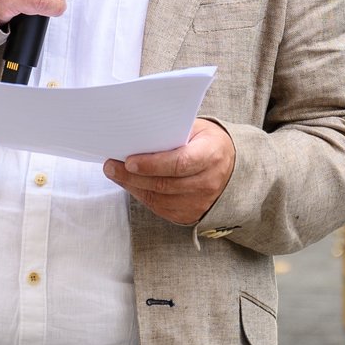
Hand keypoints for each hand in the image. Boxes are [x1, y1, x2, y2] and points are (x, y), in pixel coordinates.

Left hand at [103, 119, 235, 225]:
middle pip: (165, 183)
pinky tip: (131, 184)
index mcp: (212, 155)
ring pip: (159, 198)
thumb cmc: (208, 143)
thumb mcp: (198, 129)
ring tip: (115, 173)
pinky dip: (142, 196)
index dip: (153, 164)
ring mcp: (200, 202)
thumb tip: (137, 135)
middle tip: (111, 166)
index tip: (129, 160)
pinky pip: (161, 208)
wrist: (233, 169)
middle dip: (133, 176)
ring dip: (133, 186)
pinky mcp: (191, 215)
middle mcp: (208, 182)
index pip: (180, 163)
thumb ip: (172, 132)